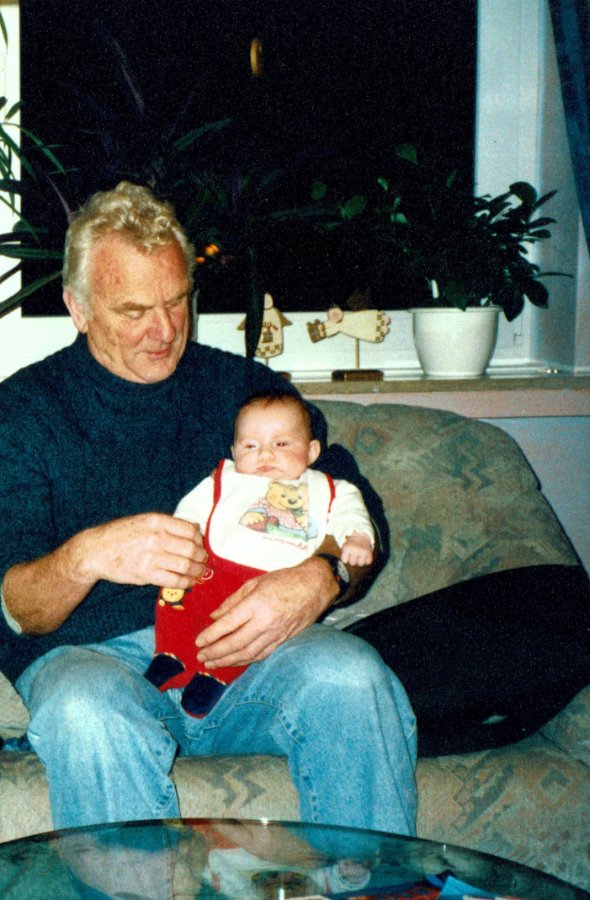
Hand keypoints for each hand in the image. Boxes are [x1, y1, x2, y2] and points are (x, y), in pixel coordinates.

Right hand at [81, 513, 206, 589]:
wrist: (95, 550)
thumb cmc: (120, 534)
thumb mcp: (143, 520)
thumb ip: (168, 524)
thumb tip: (195, 528)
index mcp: (156, 521)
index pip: (189, 530)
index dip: (199, 539)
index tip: (200, 544)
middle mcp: (155, 537)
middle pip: (190, 549)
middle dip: (201, 556)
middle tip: (203, 559)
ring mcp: (151, 557)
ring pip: (185, 565)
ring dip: (197, 570)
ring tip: (199, 571)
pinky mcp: (146, 574)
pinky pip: (173, 580)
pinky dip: (185, 582)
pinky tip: (189, 582)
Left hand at [195, 556, 337, 668]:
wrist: (314, 587)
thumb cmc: (284, 580)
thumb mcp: (255, 583)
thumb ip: (233, 601)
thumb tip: (214, 617)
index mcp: (257, 604)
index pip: (228, 624)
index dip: (211, 635)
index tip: (198, 641)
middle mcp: (265, 621)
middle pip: (235, 643)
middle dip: (215, 652)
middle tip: (200, 657)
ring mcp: (275, 633)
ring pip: (247, 653)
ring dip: (227, 661)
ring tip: (211, 664)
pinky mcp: (282, 640)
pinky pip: (260, 654)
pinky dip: (245, 660)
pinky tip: (233, 662)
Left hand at [340, 532, 373, 566]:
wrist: (361, 534)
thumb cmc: (352, 543)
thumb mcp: (345, 546)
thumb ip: (344, 556)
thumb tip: (346, 563)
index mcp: (347, 548)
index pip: (345, 561)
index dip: (346, 557)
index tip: (347, 552)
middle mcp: (355, 550)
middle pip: (352, 563)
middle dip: (353, 559)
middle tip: (354, 552)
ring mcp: (363, 552)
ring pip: (360, 564)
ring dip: (360, 560)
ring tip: (360, 554)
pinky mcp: (369, 553)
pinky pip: (368, 562)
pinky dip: (367, 560)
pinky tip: (365, 555)